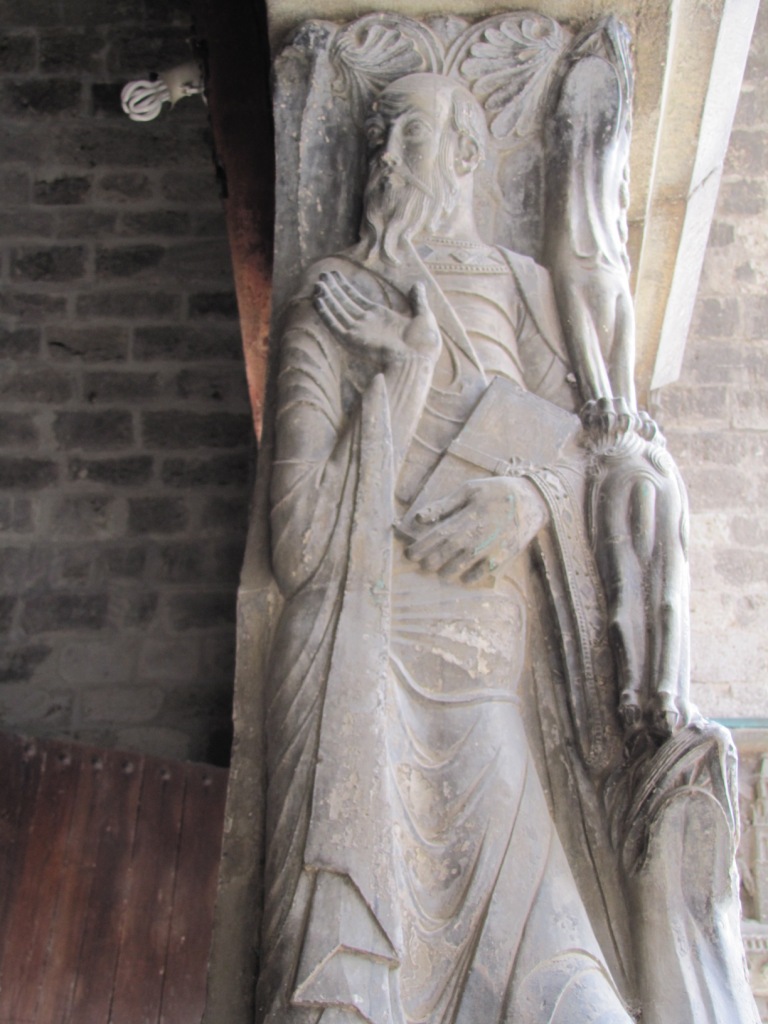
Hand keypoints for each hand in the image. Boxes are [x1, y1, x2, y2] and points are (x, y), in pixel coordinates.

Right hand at [313, 270, 439, 366]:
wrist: (419, 359)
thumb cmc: (423, 343)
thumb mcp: (423, 316)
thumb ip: (418, 300)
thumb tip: (418, 284)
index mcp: (380, 317)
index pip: (356, 299)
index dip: (345, 287)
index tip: (336, 275)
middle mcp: (366, 324)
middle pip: (344, 303)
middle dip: (333, 290)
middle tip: (322, 276)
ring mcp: (359, 332)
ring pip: (337, 311)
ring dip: (327, 297)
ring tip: (318, 283)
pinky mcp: (353, 340)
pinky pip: (334, 325)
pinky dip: (326, 313)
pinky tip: (318, 300)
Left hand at [405, 476, 548, 584]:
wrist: (532, 500)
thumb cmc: (497, 491)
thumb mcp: (470, 490)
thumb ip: (444, 505)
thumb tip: (419, 518)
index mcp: (468, 516)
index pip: (438, 535)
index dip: (421, 546)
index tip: (409, 553)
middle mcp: (478, 534)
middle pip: (447, 553)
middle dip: (431, 561)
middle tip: (422, 564)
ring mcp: (491, 547)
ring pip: (462, 565)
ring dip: (447, 570)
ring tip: (439, 570)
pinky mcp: (503, 556)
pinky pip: (482, 572)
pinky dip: (470, 577)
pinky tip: (463, 576)